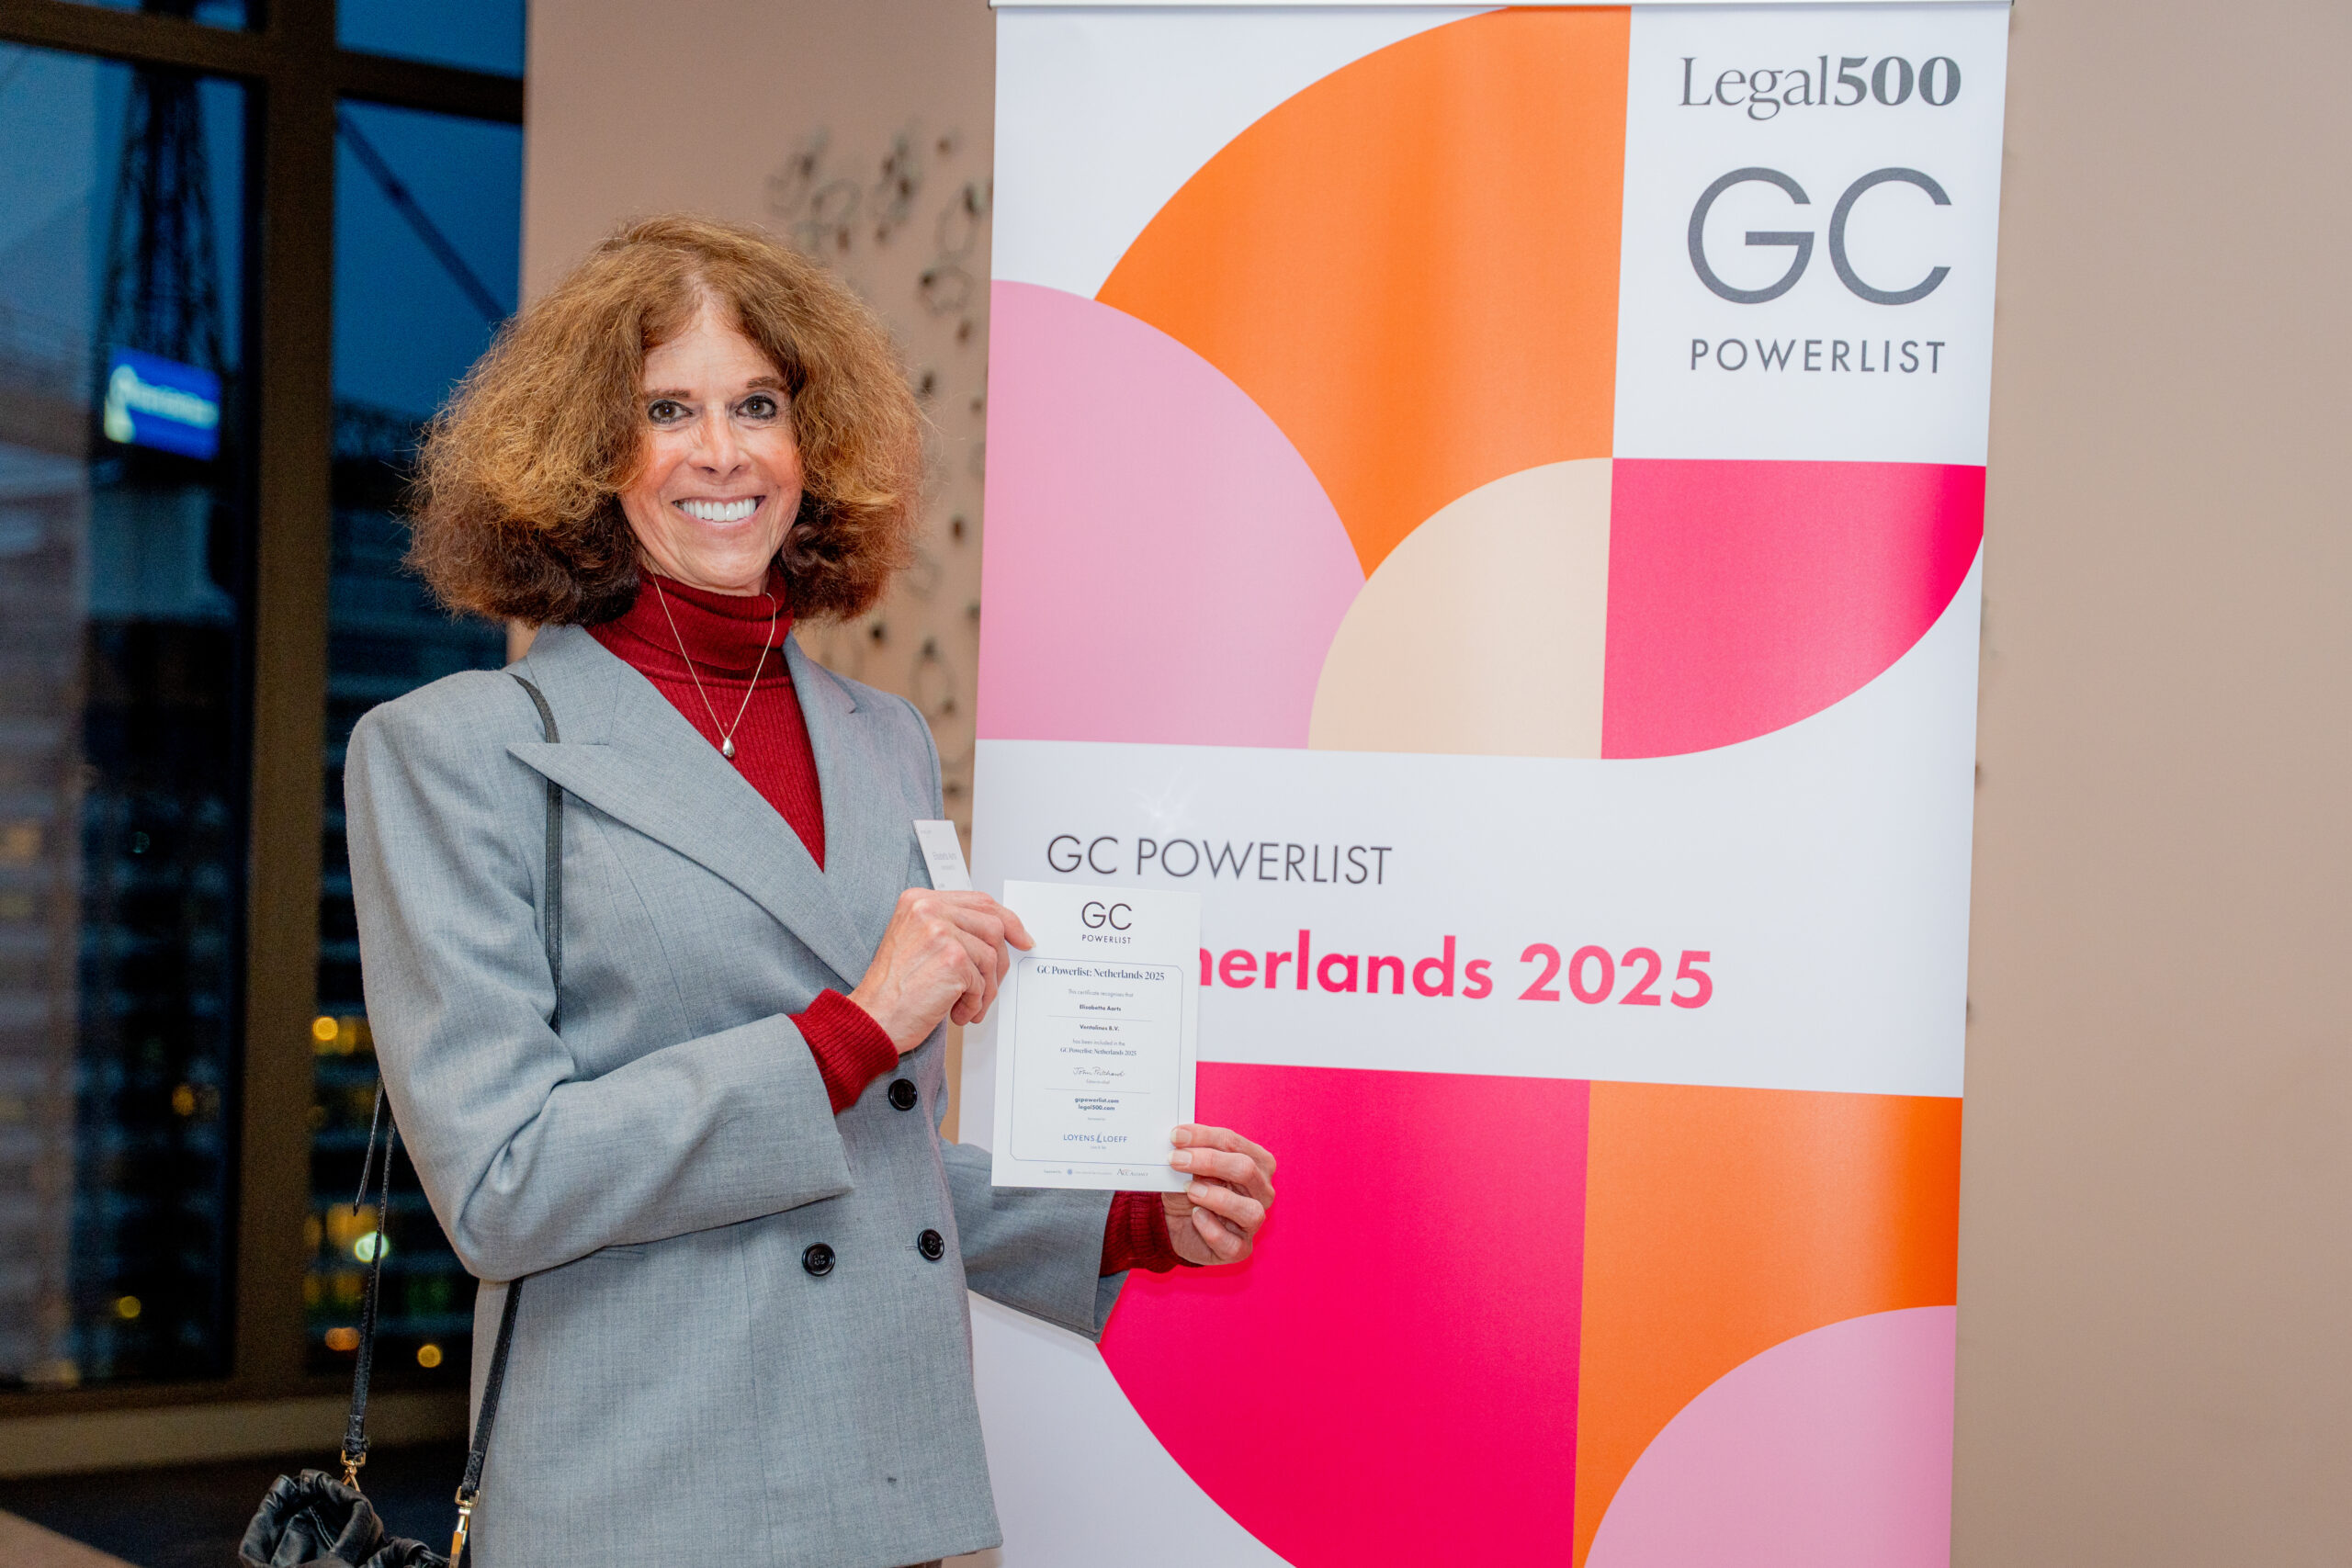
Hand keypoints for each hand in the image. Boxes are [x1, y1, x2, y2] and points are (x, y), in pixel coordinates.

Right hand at [848, 889, 1032, 1053]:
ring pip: (991, 956)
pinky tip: (956, 1012)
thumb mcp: (917, 943)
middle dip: (1000, 961)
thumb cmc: (892, 989)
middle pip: (993, 925)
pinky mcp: (952, 958)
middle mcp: (928, 909)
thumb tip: (998, 934)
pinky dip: (974, 1003)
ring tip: (967, 1005)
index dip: (1008, 920)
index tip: (1022, 938)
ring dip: (985, 988)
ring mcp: (940, 931)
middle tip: (993, 986)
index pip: (979, 901)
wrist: (872, 1018)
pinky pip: (982, 981)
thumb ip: (950, 929)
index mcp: (919, 900)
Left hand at [1163, 1125, 1276, 1265]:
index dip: (1205, 1137)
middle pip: (1245, 1169)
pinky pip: (1232, 1243)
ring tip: (1190, 1190)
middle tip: (1176, 1160)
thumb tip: (1178, 1141)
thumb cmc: (1189, 1188)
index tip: (1176, 1136)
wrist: (1176, 1223)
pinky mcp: (1240, 1249)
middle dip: (1209, 1161)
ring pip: (1250, 1210)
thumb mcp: (1189, 1167)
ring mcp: (1254, 1222)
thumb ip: (1190, 1153)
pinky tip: (1195, 1217)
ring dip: (1216, 1197)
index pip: (1234, 1143)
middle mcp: (1262, 1192)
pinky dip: (1211, 1228)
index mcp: (1257, 1163)